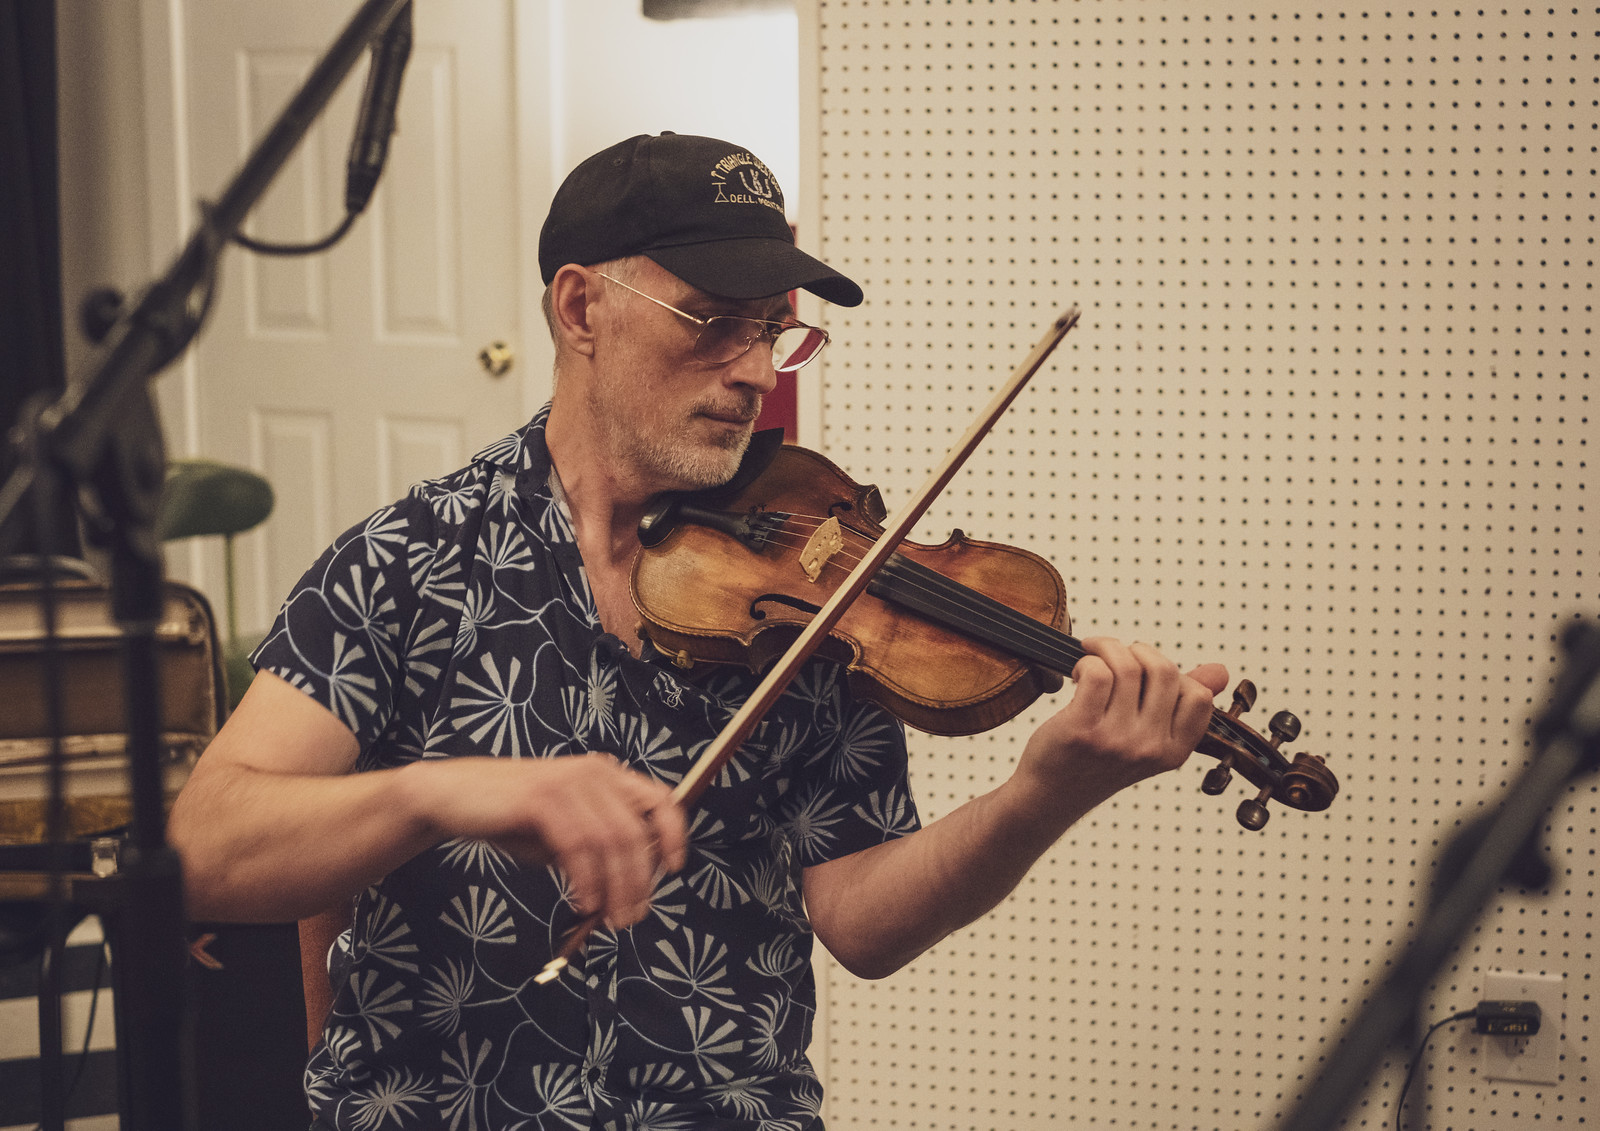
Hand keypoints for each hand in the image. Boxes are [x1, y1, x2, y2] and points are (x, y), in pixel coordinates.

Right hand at [412, 752, 687, 928]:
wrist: (452, 798)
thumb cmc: (512, 818)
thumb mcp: (565, 833)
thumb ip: (598, 849)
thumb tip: (630, 887)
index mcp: (606, 775)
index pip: (659, 798)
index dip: (674, 834)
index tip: (675, 869)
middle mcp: (594, 772)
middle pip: (635, 831)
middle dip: (639, 881)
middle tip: (632, 917)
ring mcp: (568, 782)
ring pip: (610, 842)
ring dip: (615, 888)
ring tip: (610, 919)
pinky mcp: (542, 798)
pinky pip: (578, 846)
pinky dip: (587, 880)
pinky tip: (584, 903)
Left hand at [1012, 637, 1227, 827]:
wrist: (1051, 795)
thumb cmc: (1098, 762)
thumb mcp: (1148, 740)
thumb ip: (1182, 705)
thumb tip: (1221, 673)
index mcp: (1174, 751)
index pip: (1199, 696)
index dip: (1174, 673)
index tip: (1146, 673)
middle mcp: (1150, 748)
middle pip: (1164, 671)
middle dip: (1137, 651)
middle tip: (1114, 656)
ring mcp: (1117, 740)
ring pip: (1128, 666)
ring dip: (1106, 649)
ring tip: (1092, 657)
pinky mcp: (1083, 730)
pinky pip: (1097, 673)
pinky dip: (1087, 660)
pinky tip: (1078, 672)